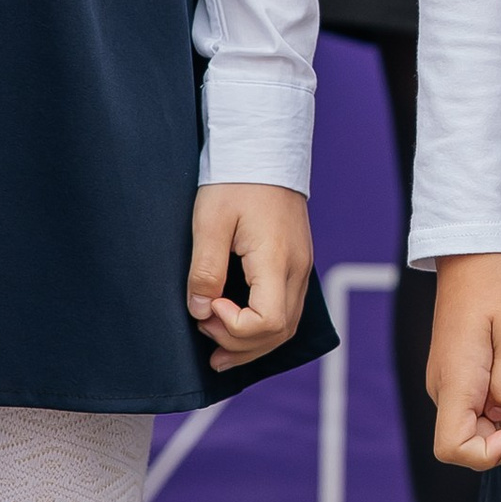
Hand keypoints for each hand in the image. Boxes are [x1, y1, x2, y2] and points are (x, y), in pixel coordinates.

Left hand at [187, 182, 312, 372]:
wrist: (264, 150)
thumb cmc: (235, 181)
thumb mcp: (210, 221)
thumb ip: (205, 269)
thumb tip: (199, 310)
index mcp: (276, 260)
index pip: (268, 322)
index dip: (234, 327)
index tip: (208, 305)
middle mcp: (297, 269)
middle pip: (280, 332)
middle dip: (239, 344)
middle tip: (204, 335)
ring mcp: (301, 267)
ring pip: (287, 326)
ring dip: (252, 343)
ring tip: (218, 350)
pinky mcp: (296, 263)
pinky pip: (287, 309)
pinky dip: (263, 328)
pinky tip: (239, 328)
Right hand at [428, 251, 500, 470]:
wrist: (474, 252)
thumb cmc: (499, 286)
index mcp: (456, 381)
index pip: (453, 449)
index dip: (490, 453)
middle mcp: (443, 387)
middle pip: (465, 443)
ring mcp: (447, 380)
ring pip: (472, 427)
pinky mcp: (456, 373)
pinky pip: (474, 408)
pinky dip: (499, 408)